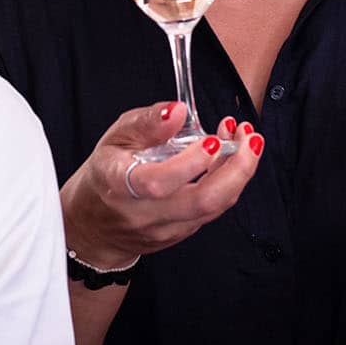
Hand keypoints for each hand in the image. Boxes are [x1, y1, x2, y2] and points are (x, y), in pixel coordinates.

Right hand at [62, 103, 261, 267]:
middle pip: (201, 201)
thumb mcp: (115, 138)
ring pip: (214, 206)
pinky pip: (213, 209)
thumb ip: (146, 123)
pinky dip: (228, 181)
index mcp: (121, 186)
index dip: (190, 163)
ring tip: (247, 139)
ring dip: (239, 171)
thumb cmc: (105, 175)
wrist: (96, 226)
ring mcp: (167, 228)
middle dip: (237, 169)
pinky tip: (231, 157)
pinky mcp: (182, 233)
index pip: (158, 183)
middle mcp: (146, 213)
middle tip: (250, 138)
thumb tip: (178, 111)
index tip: (210, 139)